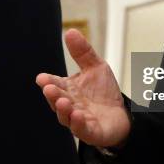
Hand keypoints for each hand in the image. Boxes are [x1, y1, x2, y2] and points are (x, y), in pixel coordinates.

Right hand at [36, 29, 130, 147]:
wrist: (121, 114)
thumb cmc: (103, 91)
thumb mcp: (96, 67)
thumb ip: (82, 52)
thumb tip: (70, 31)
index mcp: (68, 89)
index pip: (55, 84)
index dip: (48, 82)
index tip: (42, 78)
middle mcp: (69, 105)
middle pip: (57, 100)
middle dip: (53, 95)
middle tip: (49, 88)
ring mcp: (78, 120)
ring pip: (66, 117)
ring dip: (63, 110)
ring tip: (63, 102)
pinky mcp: (90, 132)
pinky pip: (82, 130)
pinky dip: (78, 124)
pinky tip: (78, 115)